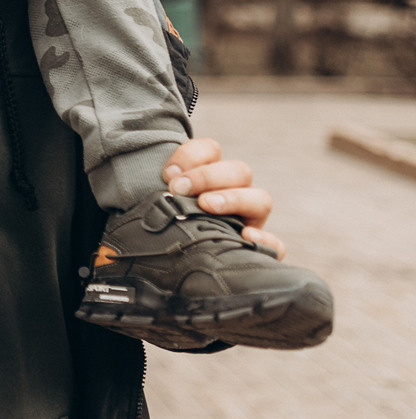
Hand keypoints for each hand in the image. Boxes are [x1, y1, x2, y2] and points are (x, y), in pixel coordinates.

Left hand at [163, 137, 285, 258]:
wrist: (172, 268)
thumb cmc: (160, 228)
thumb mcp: (155, 206)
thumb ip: (154, 193)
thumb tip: (143, 190)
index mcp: (209, 176)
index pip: (210, 150)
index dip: (191, 155)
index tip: (167, 174)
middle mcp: (234, 194)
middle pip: (239, 171)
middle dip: (207, 176)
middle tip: (179, 189)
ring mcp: (250, 221)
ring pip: (260, 199)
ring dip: (234, 198)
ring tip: (206, 205)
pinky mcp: (258, 250)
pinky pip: (276, 245)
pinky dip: (266, 240)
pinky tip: (247, 238)